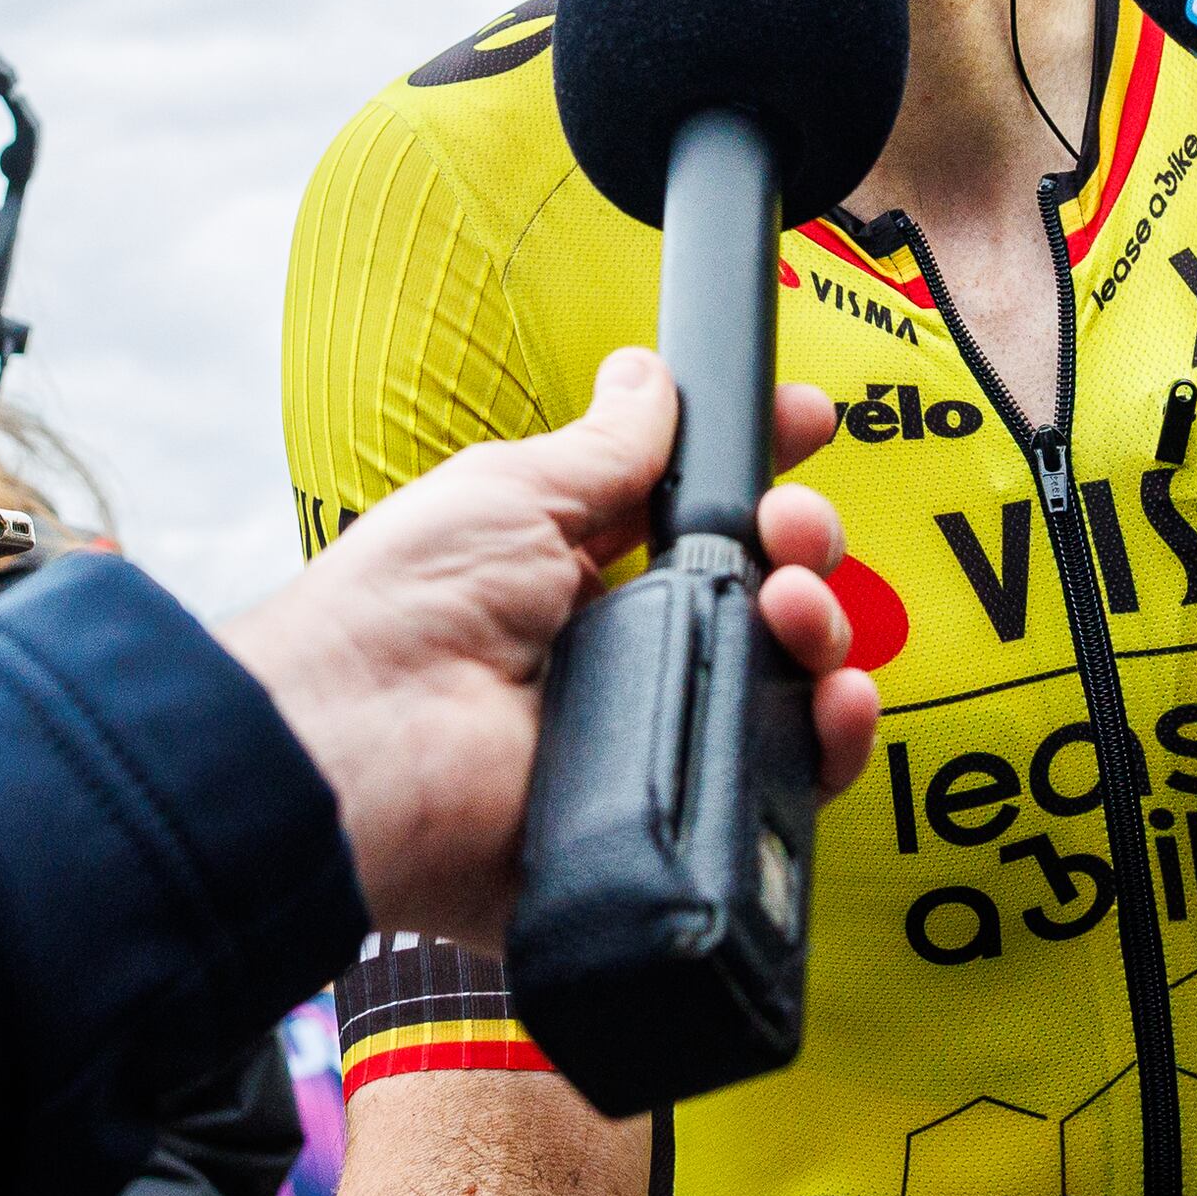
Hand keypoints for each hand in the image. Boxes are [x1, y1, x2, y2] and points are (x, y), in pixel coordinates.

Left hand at [218, 353, 875, 946]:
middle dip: (802, 543)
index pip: (702, 517)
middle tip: (787, 531)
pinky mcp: (676, 820)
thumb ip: (603, 446)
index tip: (804, 426)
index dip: (760, 471)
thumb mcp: (511, 493)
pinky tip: (834, 701)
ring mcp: (657, 740)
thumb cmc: (404, 609)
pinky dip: (830, 743)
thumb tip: (649, 375)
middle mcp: (628, 661)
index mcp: (582, 580)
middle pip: (765, 596)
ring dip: (823, 629)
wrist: (362, 747)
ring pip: (790, 687)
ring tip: (793, 607)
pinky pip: (784, 789)